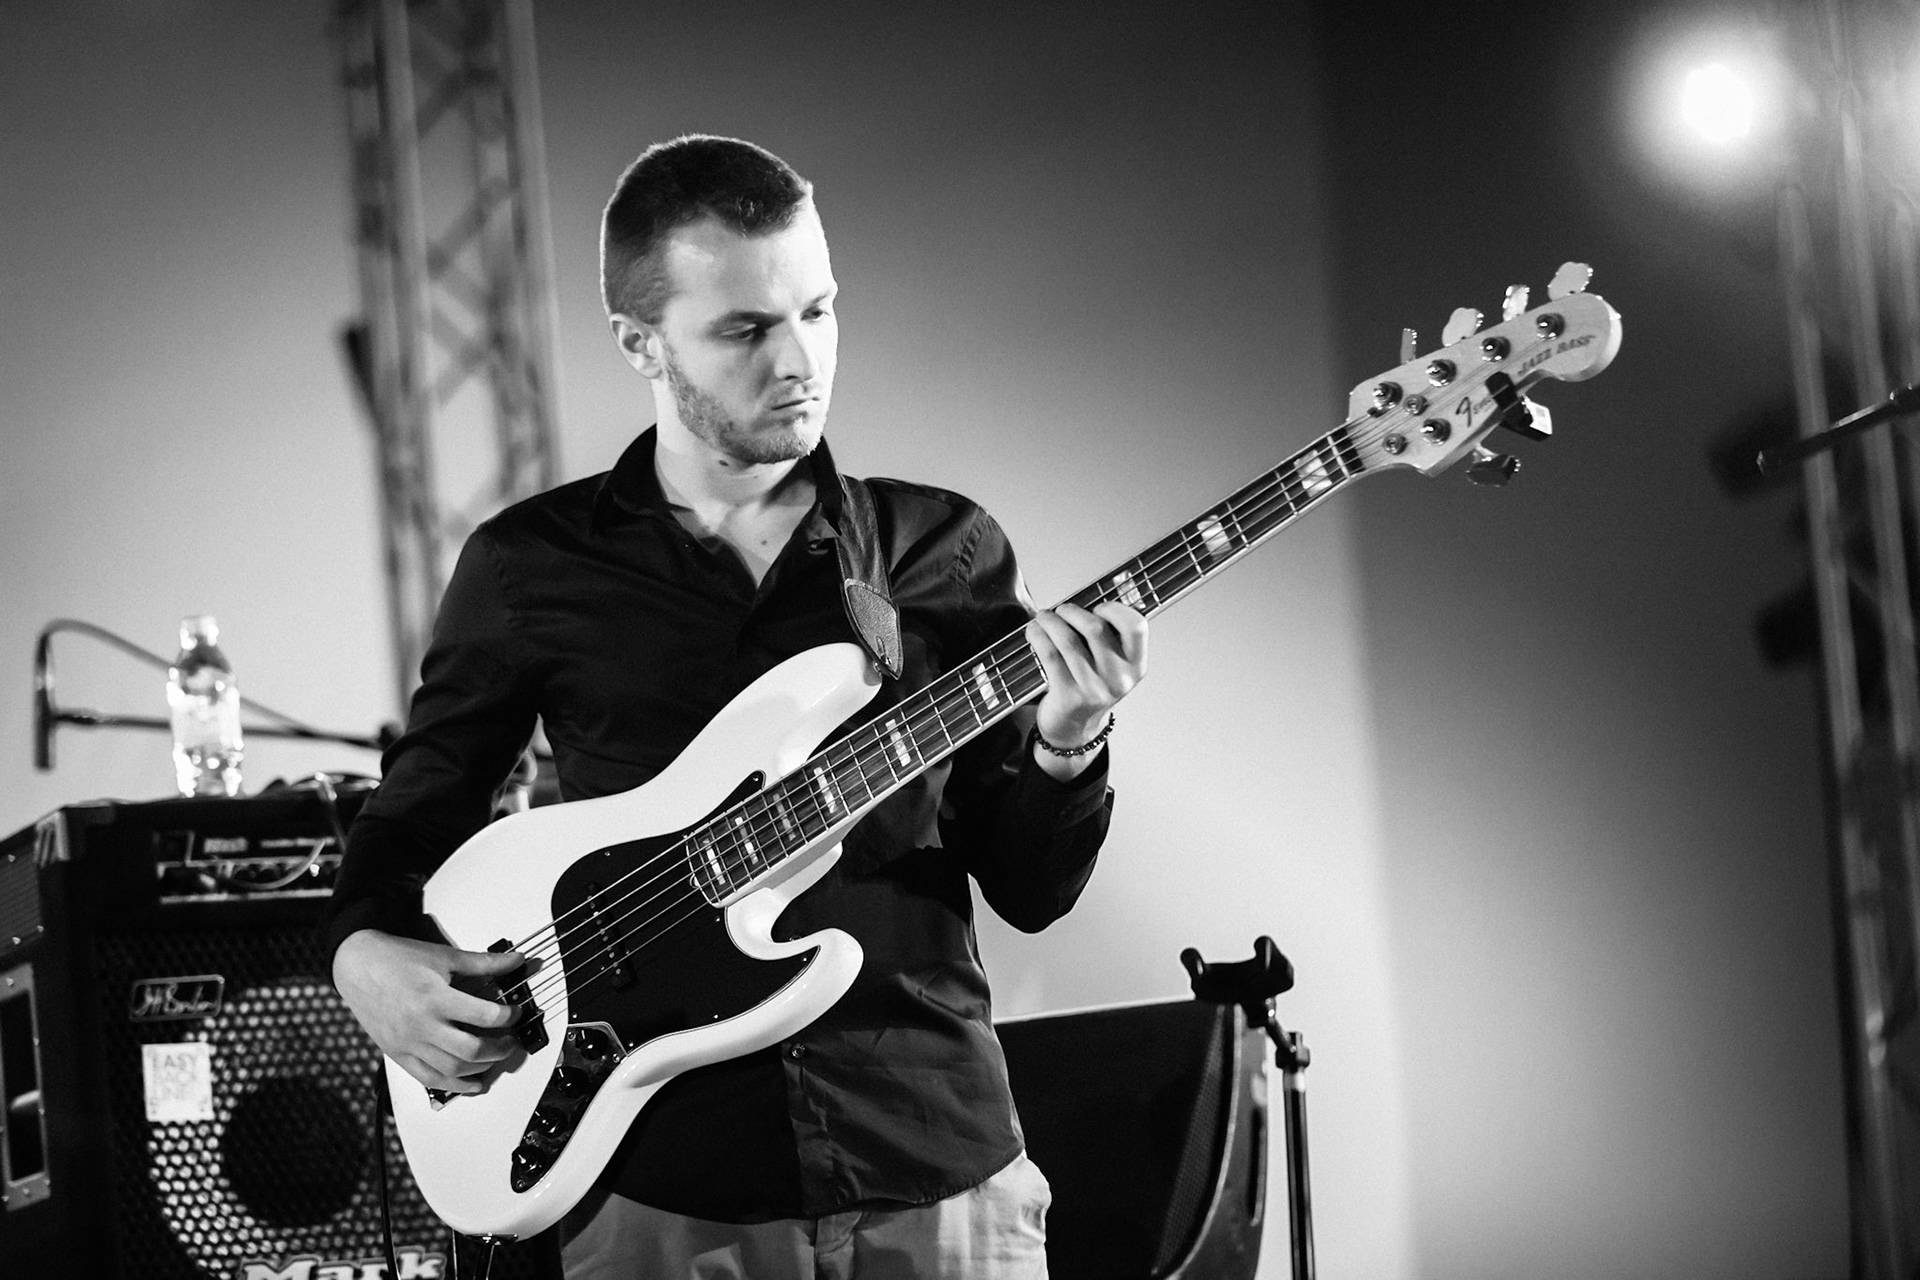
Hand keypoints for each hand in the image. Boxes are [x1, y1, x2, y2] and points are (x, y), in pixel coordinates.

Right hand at [333, 928, 527, 1093]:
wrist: (357, 966)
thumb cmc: (397, 960)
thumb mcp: (444, 956)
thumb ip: (484, 963)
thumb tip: (516, 961)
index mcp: (434, 998)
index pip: (483, 1016)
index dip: (508, 1016)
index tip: (516, 1013)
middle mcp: (421, 1025)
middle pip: (471, 1050)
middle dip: (499, 1049)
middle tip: (511, 1041)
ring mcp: (408, 1044)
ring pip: (452, 1069)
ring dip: (481, 1068)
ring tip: (495, 1057)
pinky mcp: (398, 1054)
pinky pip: (429, 1079)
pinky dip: (454, 1086)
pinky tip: (473, 1084)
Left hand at [1025, 601, 1147, 777]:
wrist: (1075, 730)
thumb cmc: (1091, 687)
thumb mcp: (1112, 666)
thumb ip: (1109, 637)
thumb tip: (1084, 600)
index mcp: (1136, 666)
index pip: (1136, 626)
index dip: (1114, 609)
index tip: (1097, 608)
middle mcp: (1119, 679)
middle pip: (1095, 628)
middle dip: (1071, 612)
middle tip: (1060, 610)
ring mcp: (1094, 689)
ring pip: (1068, 639)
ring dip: (1050, 621)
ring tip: (1043, 617)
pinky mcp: (1068, 696)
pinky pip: (1049, 655)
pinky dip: (1038, 637)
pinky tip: (1034, 631)